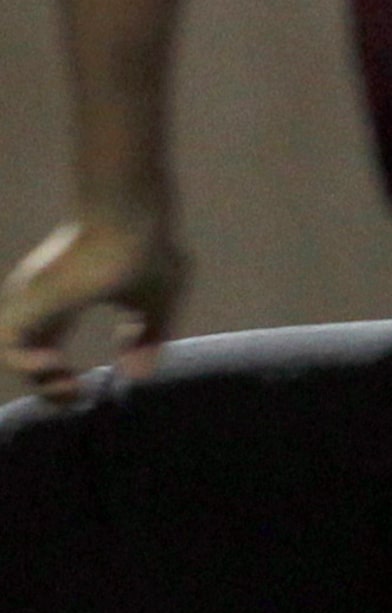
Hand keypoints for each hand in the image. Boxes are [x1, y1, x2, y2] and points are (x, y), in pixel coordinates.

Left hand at [1, 214, 187, 402]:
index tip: (91, 387)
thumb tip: (136, 374)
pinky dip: (28, 366)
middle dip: (49, 388)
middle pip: (24, 358)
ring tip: (71, 382)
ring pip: (10, 355)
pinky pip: (8, 346)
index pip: (44, 349)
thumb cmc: (148, 251)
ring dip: (38, 381)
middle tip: (79, 393)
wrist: (133, 220)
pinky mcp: (31, 301)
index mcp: (64, 303)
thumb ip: (148, 339)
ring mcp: (32, 302)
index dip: (60, 379)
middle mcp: (40, 304)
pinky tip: (59, 363)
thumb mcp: (157, 305)